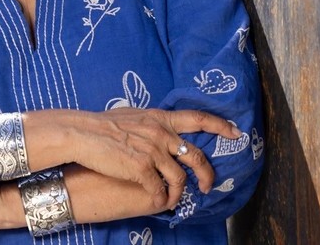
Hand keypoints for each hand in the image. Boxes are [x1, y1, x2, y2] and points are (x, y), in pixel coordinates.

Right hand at [65, 108, 240, 209]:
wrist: (83, 132)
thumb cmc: (103, 124)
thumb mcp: (135, 116)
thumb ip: (153, 123)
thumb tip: (161, 129)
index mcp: (161, 118)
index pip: (198, 118)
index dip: (220, 126)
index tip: (236, 133)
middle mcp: (161, 133)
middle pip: (195, 156)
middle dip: (207, 174)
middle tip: (208, 186)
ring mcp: (152, 151)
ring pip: (179, 178)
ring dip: (179, 193)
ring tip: (174, 200)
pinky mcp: (141, 168)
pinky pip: (158, 190)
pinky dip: (160, 199)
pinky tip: (157, 202)